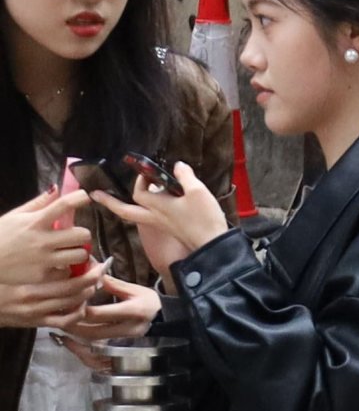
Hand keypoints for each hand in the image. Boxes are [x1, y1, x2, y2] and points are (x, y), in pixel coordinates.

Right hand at [0, 189, 96, 327]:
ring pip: (81, 255)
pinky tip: (59, 266)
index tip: (85, 197)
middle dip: (82, 235)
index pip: (64, 205)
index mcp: (35, 222)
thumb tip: (57, 189)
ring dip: (79, 253)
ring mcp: (44, 260)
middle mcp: (42, 240)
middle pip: (83, 234)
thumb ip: (39, 203)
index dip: (80, 198)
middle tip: (75, 237)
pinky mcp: (42, 276)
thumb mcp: (15, 216)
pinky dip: (66, 270)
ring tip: (70, 253)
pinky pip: (68, 273)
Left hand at [60, 278, 156, 360]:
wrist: (168, 320)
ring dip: (76, 336)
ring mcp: (127, 341)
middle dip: (73, 325)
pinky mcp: (124, 349)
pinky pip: (99, 353)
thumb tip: (91, 274)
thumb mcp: (136, 290)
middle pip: (92, 331)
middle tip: (59, 317)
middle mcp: (131, 328)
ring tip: (65, 326)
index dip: (79, 309)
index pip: (98, 313)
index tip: (69, 302)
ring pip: (93, 343)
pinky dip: (84, 347)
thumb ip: (112, 284)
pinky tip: (76, 339)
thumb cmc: (151, 303)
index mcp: (134, 311)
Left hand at [100, 159, 225, 268]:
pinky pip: (148, 218)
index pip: (139, 191)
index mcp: (158, 206)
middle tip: (95, 195)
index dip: (140, 179)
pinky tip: (151, 204)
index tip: (145, 170)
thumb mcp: (197, 192)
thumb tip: (178, 166)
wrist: (211, 245)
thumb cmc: (203, 218)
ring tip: (115, 201)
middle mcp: (154, 216)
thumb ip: (185, 177)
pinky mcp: (169, 228)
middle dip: (110, 202)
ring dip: (122, 207)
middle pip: (125, 210)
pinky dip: (143, 210)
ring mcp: (160, 224)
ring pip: (134, 216)